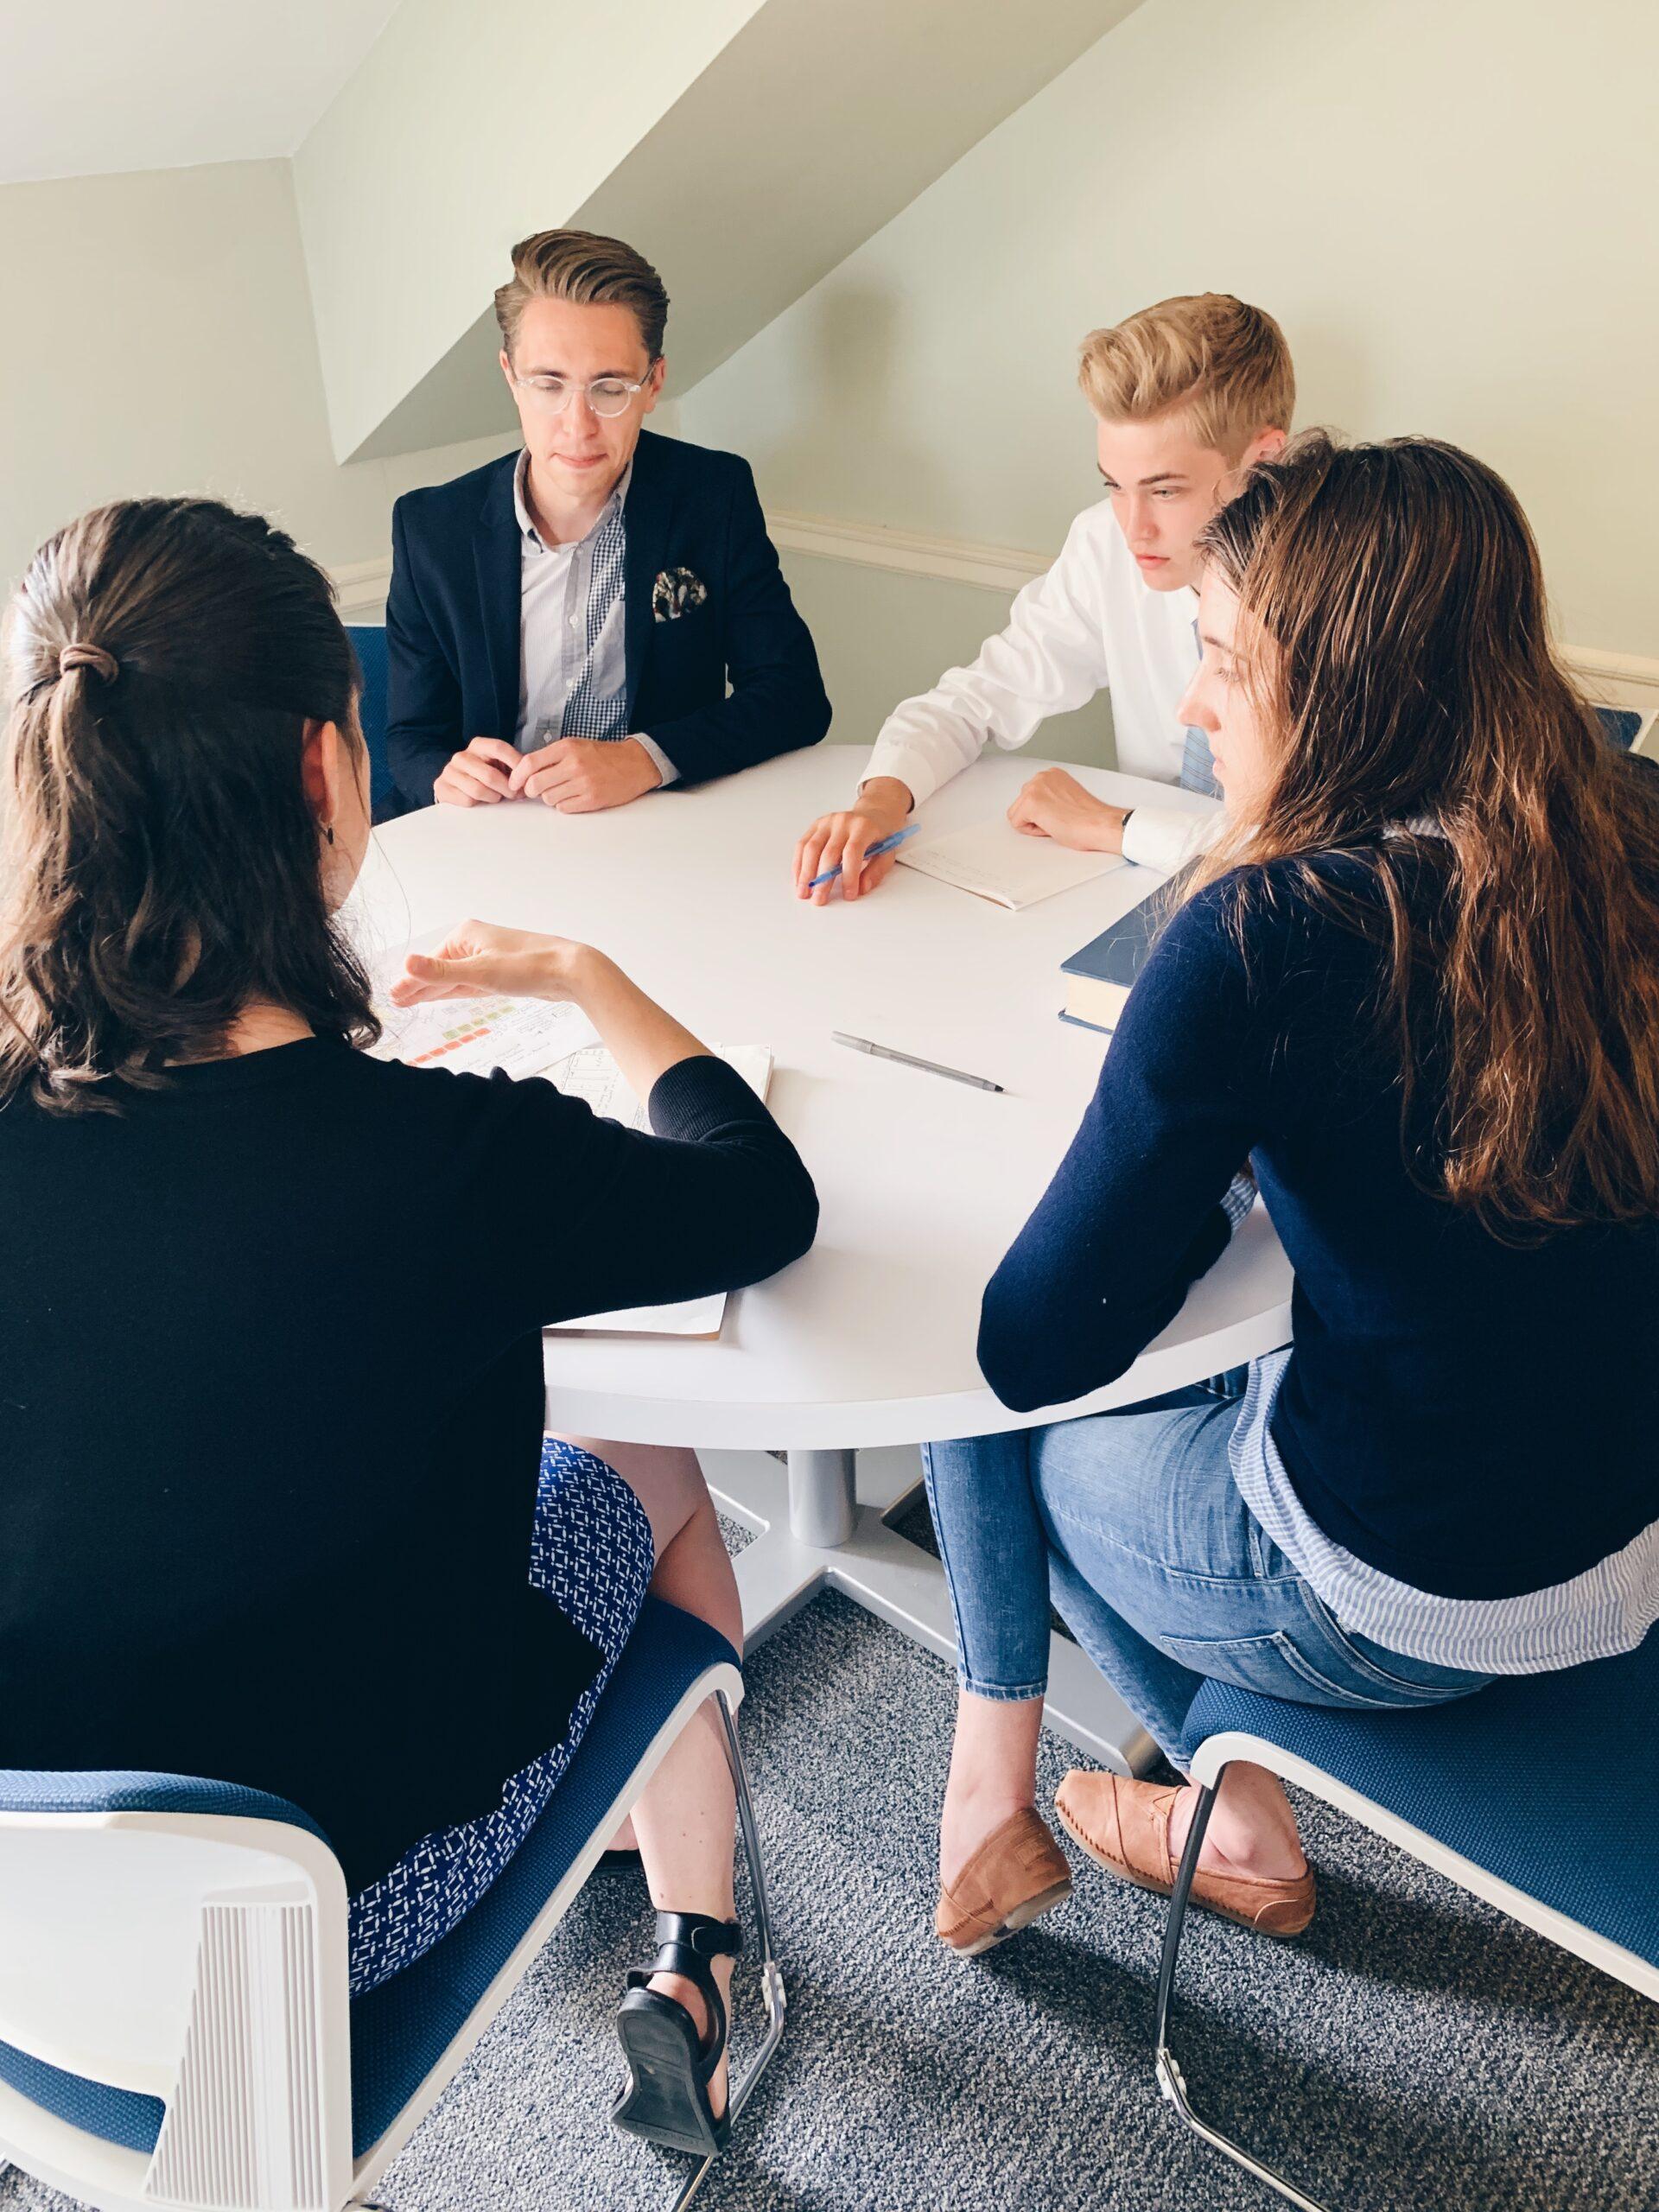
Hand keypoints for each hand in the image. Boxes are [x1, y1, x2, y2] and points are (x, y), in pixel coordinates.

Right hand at [391, 918, 708, 1104]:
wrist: (571, 971)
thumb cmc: (528, 968)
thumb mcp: (479, 973)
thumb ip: (441, 973)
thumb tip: (406, 963)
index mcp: (466, 935)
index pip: (430, 963)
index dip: (411, 982)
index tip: (393, 997)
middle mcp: (475, 942)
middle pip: (440, 968)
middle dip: (418, 985)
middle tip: (394, 1002)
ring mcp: (489, 957)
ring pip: (454, 977)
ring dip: (433, 989)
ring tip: (409, 1001)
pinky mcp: (502, 972)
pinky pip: (470, 982)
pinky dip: (454, 990)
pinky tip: (442, 996)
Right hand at [434, 737, 519, 806]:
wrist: (455, 785)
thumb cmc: (482, 776)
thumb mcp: (499, 766)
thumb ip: (514, 768)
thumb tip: (531, 776)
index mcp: (478, 745)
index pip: (499, 748)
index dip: (515, 763)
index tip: (525, 777)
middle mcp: (462, 756)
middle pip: (489, 775)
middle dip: (507, 788)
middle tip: (514, 795)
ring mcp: (450, 771)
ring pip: (478, 789)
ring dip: (493, 797)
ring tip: (497, 797)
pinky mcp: (442, 787)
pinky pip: (466, 800)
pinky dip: (478, 804)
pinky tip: (480, 801)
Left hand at [508, 736, 661, 811]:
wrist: (634, 764)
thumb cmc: (602, 756)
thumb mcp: (575, 746)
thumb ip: (551, 757)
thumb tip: (524, 773)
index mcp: (567, 748)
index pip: (529, 763)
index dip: (517, 776)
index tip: (514, 783)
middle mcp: (574, 764)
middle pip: (535, 785)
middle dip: (532, 790)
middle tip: (538, 790)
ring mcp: (583, 783)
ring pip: (548, 798)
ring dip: (551, 797)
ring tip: (564, 790)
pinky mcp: (592, 799)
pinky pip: (564, 808)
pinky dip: (565, 804)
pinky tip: (575, 796)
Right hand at [793, 777, 913, 903]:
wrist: (874, 814)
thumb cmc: (879, 837)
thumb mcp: (887, 854)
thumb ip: (876, 872)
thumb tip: (861, 888)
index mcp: (864, 827)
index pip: (852, 852)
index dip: (849, 875)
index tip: (848, 895)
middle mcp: (843, 822)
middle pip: (828, 853)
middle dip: (822, 880)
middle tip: (819, 900)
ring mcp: (827, 822)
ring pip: (811, 849)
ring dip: (805, 874)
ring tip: (803, 893)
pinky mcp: (816, 825)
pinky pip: (802, 845)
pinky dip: (798, 864)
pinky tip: (799, 879)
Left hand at [1007, 768, 1126, 853]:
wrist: (1099, 824)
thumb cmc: (1090, 818)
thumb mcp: (1066, 798)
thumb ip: (1050, 797)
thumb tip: (1041, 808)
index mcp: (1052, 774)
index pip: (1031, 797)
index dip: (1044, 812)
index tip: (1061, 813)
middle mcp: (1042, 777)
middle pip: (1021, 804)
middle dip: (1036, 816)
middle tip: (1059, 819)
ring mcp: (1035, 788)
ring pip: (1017, 814)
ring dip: (1034, 823)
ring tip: (1056, 822)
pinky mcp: (1030, 802)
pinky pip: (1017, 824)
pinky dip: (1032, 831)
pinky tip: (1052, 825)